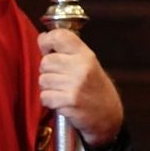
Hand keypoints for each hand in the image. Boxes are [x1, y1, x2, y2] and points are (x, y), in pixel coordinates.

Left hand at [38, 30, 123, 145]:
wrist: (108, 114)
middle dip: (47, 71)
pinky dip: (49, 101)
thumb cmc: (93, 87)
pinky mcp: (70, 101)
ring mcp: (76, 84)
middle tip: (60, 77)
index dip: (47, 41)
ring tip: (62, 90)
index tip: (47, 48)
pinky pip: (45, 97)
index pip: (59, 36)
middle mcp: (81, 67)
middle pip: (45, 61)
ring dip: (48, 87)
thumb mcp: (86, 62)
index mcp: (85, 54)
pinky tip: (61, 101)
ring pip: (43, 80)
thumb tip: (41, 38)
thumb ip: (66, 50)